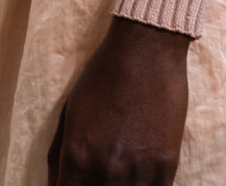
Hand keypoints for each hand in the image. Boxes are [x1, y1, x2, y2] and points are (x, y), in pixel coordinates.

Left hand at [48, 16, 189, 183]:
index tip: (72, 185)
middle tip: (98, 174)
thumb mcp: (69, 112)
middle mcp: (106, 168)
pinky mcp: (166, 165)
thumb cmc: (101, 77)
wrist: (145, 52)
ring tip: (118, 170)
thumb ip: (58, 155)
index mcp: (76, 154)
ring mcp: (138, 169)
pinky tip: (138, 178)